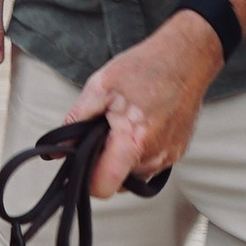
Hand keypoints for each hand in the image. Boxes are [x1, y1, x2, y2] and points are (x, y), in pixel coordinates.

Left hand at [72, 0, 245, 195]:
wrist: (186, 58)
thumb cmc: (145, 68)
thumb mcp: (100, 86)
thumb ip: (76, 121)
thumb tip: (58, 151)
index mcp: (134, 141)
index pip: (103, 187)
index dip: (86, 178)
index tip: (82, 159)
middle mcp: (155, 157)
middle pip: (118, 182)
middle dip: (105, 163)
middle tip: (104, 131)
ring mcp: (170, 156)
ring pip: (134, 175)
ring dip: (122, 158)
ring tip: (124, 124)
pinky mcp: (178, 152)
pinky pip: (149, 164)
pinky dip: (138, 152)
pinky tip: (139, 125)